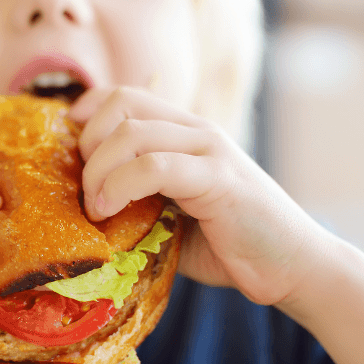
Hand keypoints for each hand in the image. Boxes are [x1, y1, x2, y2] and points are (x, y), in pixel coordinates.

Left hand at [70, 87, 326, 305]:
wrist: (293, 268)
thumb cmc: (228, 245)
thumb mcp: (170, 215)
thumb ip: (136, 198)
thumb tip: (82, 206)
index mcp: (183, 132)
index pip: (122, 95)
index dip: (86, 115)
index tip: (71, 155)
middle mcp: (195, 129)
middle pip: (120, 105)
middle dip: (88, 146)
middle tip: (86, 193)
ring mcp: (209, 149)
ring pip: (131, 132)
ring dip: (99, 172)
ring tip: (96, 208)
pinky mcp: (219, 177)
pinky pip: (155, 166)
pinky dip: (121, 186)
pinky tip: (111, 212)